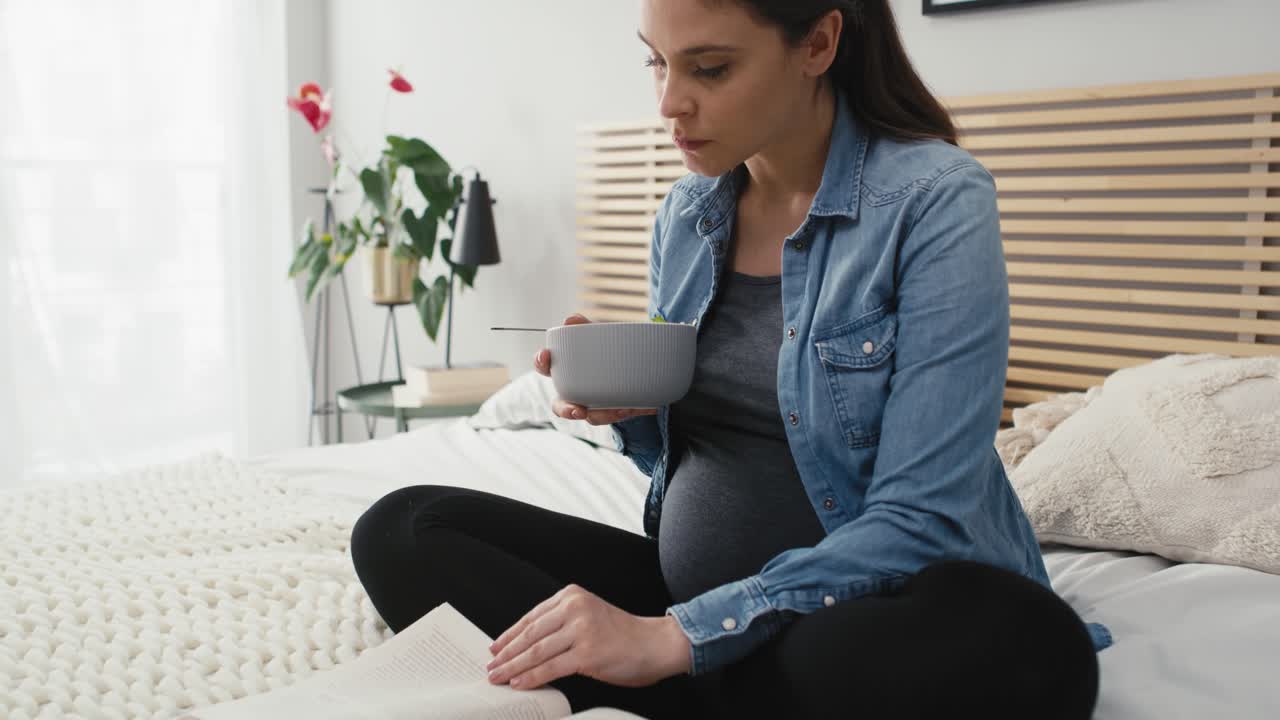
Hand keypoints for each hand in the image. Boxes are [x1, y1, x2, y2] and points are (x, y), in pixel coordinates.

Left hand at [484, 584, 691, 689]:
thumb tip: (529, 645)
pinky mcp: (588, 652)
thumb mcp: (590, 615)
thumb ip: (563, 623)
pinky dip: (532, 677)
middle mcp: (575, 608)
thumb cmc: (625, 634)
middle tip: (491, 666)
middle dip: (506, 654)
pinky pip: (551, 667)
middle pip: (530, 634)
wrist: (656, 643)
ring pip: (536, 651)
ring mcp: (581, 629)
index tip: (496, 648)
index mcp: (572, 596)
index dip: (509, 635)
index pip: (531, 617)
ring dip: (513, 667)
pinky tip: (520, 683)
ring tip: (499, 677)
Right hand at [533, 313, 657, 424]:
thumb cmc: (607, 351)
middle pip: (560, 405)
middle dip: (566, 410)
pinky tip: (625, 406)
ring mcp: (590, 404)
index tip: (546, 355)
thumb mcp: (598, 337)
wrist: (638, 366)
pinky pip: (610, 416)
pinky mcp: (609, 411)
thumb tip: (570, 320)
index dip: (541, 361)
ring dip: (598, 415)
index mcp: (565, 369)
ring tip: (615, 410)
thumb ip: (585, 328)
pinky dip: (616, 412)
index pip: (545, 366)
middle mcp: (573, 391)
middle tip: (577, 410)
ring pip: (588, 416)